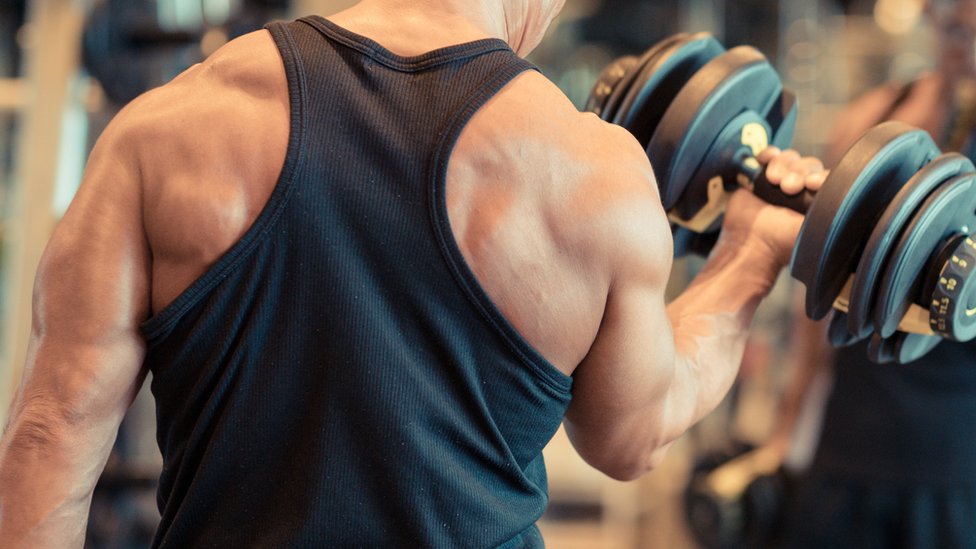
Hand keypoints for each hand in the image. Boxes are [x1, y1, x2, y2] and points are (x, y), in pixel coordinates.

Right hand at [721, 148, 826, 265]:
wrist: (749, 242)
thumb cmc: (782, 242)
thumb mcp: (816, 229)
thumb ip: (834, 213)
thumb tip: (850, 199)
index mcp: (819, 202)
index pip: (827, 177)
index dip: (819, 176)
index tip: (810, 184)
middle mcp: (802, 191)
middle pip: (808, 165)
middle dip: (797, 173)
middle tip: (787, 188)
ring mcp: (780, 182)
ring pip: (789, 158)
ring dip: (781, 166)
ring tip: (773, 181)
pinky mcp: (760, 176)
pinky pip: (769, 155)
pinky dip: (768, 154)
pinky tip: (764, 161)